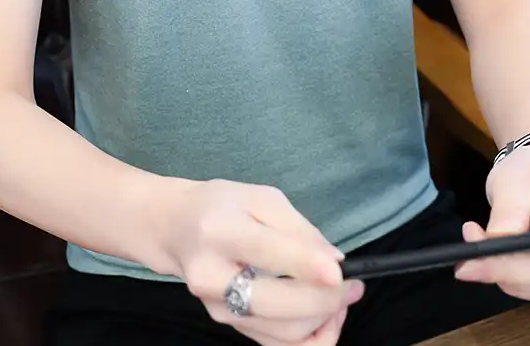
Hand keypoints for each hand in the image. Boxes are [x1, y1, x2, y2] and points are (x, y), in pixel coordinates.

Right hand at [158, 178, 363, 344]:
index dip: (307, 266)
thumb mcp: (259, 197)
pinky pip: (279, 344)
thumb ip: (298, 227)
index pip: (267, 253)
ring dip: (325, 320)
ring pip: (285, 332)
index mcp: (220, 231)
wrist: (175, 229)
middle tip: (354, 285)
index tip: (340, 270)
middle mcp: (212, 276)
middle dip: (327, 300)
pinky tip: (324, 313)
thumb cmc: (220, 205)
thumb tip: (334, 260)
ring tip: (343, 297)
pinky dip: (311, 335)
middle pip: (279, 305)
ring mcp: (218, 308)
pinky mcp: (228, 326)